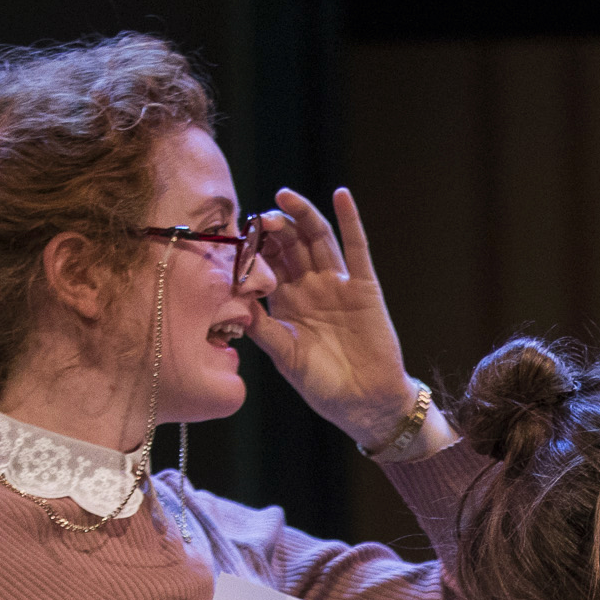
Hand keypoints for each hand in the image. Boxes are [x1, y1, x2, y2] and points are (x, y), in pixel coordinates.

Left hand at [247, 188, 455, 456]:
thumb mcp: (285, 356)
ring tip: (284, 197)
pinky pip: (356, 249)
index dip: (254, 247)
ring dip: (302, 216)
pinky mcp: (364, 287)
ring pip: (318, 240)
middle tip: (260, 216)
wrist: (365, 404)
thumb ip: (263, 328)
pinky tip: (340, 195)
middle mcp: (311, 288)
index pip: (267, 263)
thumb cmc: (323, 386)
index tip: (239, 234)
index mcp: (287, 303)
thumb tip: (233, 300)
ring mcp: (338, 284)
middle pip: (290, 244)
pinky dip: (350, 221)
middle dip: (275, 227)